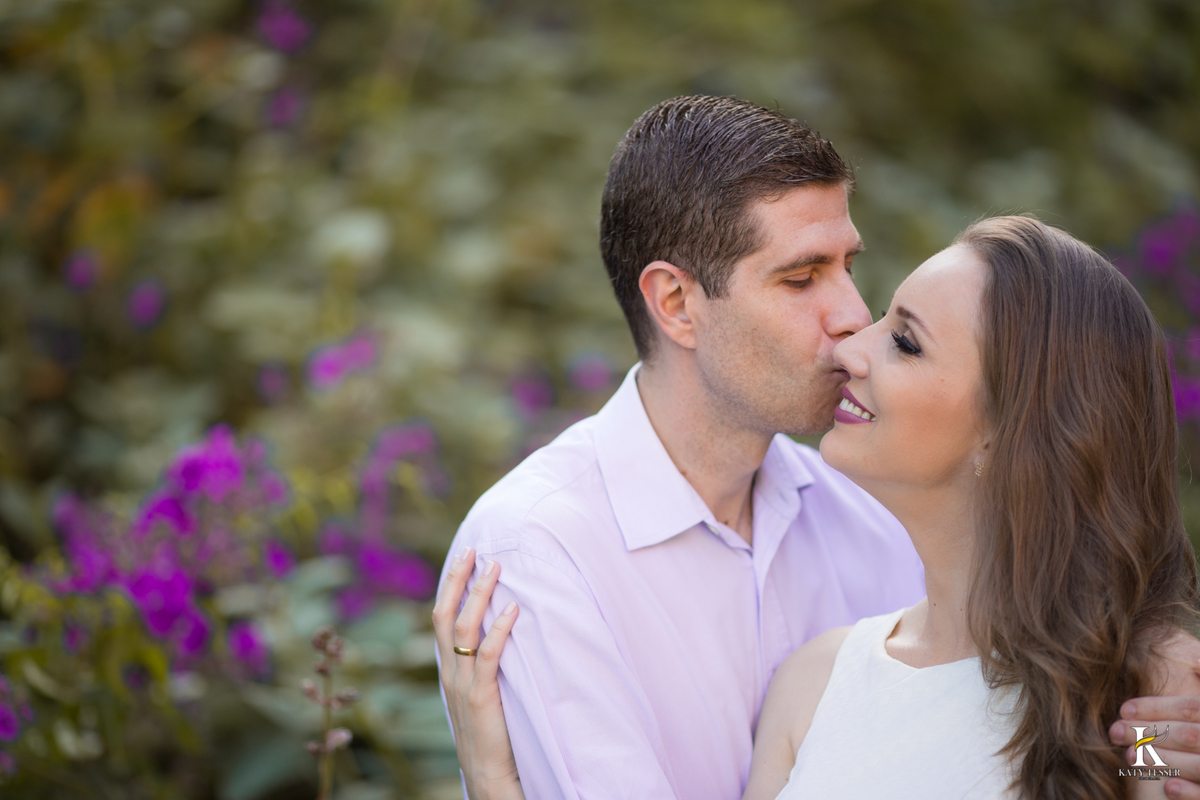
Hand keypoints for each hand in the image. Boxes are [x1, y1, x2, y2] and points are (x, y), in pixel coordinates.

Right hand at [433, 548, 525, 799]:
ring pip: (464, 629)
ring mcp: (462, 684)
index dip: (450, 586)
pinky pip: (487, 656)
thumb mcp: (478, 692)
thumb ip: (480, 666)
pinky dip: (499, 630)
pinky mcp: (481, 696)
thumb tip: (498, 632)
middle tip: (474, 550)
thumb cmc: (489, 733)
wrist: (486, 773)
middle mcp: (449, 672)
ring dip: (479, 595)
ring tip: (494, 568)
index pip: (442, 618)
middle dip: (458, 579)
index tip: (464, 558)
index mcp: (447, 669)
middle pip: (445, 615)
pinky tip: (513, 611)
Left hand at [1109, 631, 1199, 798]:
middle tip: (1115, 732)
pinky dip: (1190, 792)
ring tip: (1128, 756)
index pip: (1190, 707)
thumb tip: (1196, 659)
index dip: (1156, 708)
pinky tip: (1167, 786)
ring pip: (1199, 764)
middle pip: (1189, 735)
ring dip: (1162, 759)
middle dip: (1149, 733)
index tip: (1123, 709)